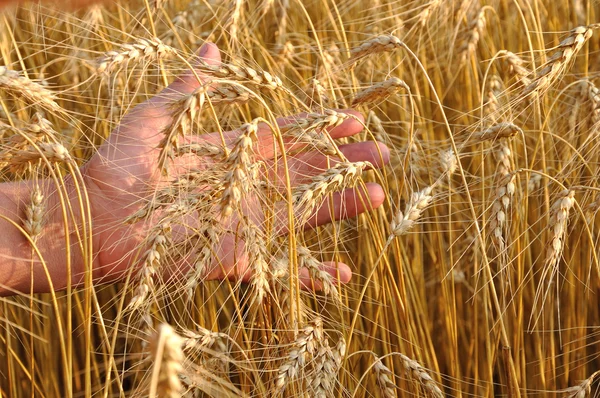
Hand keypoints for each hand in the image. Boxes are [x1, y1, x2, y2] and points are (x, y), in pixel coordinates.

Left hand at [82, 43, 389, 289]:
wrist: (94, 218)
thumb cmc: (118, 164)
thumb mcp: (157, 117)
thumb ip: (190, 87)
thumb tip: (211, 47)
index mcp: (233, 152)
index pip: (287, 136)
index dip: (320, 128)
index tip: (354, 118)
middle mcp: (247, 187)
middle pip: (307, 174)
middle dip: (345, 165)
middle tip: (382, 156)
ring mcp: (246, 223)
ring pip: (303, 215)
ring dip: (340, 207)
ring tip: (376, 197)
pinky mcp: (237, 258)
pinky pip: (279, 269)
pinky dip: (309, 275)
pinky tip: (340, 276)